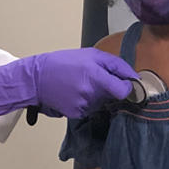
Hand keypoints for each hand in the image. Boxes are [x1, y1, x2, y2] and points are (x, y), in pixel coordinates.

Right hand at [0, 48, 136, 121]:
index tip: (127, 85)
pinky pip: (90, 109)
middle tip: (96, 79)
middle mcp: (91, 94)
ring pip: (102, 103)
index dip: (128, 88)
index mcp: (96, 76)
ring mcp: (83, 106)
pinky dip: (86, 102)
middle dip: (110, 89)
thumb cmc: (63, 63)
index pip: (123, 91)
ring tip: (81, 84)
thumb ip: (114, 64)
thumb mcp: (90, 55)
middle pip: (113, 97)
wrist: (36, 79)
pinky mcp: (76, 114)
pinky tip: (75, 93)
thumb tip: (132, 75)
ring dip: (97, 96)